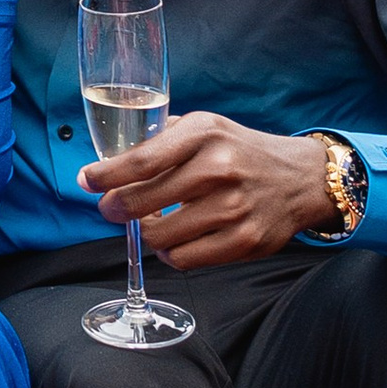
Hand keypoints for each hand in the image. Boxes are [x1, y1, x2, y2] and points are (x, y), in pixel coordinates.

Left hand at [80, 114, 339, 268]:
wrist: (300, 178)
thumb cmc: (240, 151)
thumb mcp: (205, 128)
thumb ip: (161, 140)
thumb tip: (109, 162)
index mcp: (204, 134)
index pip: (140, 161)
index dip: (105, 176)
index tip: (86, 181)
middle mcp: (219, 169)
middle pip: (142, 203)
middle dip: (116, 209)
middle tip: (111, 208)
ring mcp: (233, 208)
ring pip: (160, 237)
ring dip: (146, 233)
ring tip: (151, 222)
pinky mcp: (244, 241)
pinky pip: (184, 259)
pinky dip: (170, 253)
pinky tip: (175, 239)